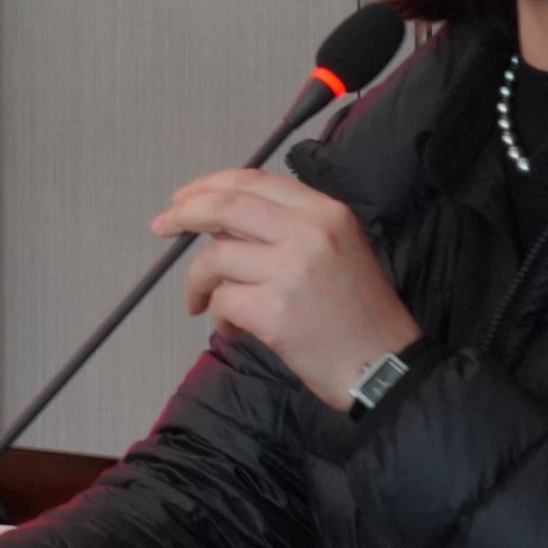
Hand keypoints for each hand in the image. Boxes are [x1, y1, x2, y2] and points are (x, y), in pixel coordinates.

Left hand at [157, 166, 420, 406]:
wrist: (386, 367)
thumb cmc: (360, 313)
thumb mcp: (337, 250)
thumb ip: (286, 229)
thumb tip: (218, 224)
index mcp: (327, 212)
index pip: (254, 181)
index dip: (210, 185)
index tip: (183, 198)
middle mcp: (309, 232)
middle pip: (225, 206)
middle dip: (183, 215)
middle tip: (162, 227)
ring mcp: (291, 270)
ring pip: (214, 258)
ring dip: (197, 282)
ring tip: (202, 303)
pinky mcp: (274, 310)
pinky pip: (222, 301)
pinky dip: (218, 317)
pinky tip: (234, 330)